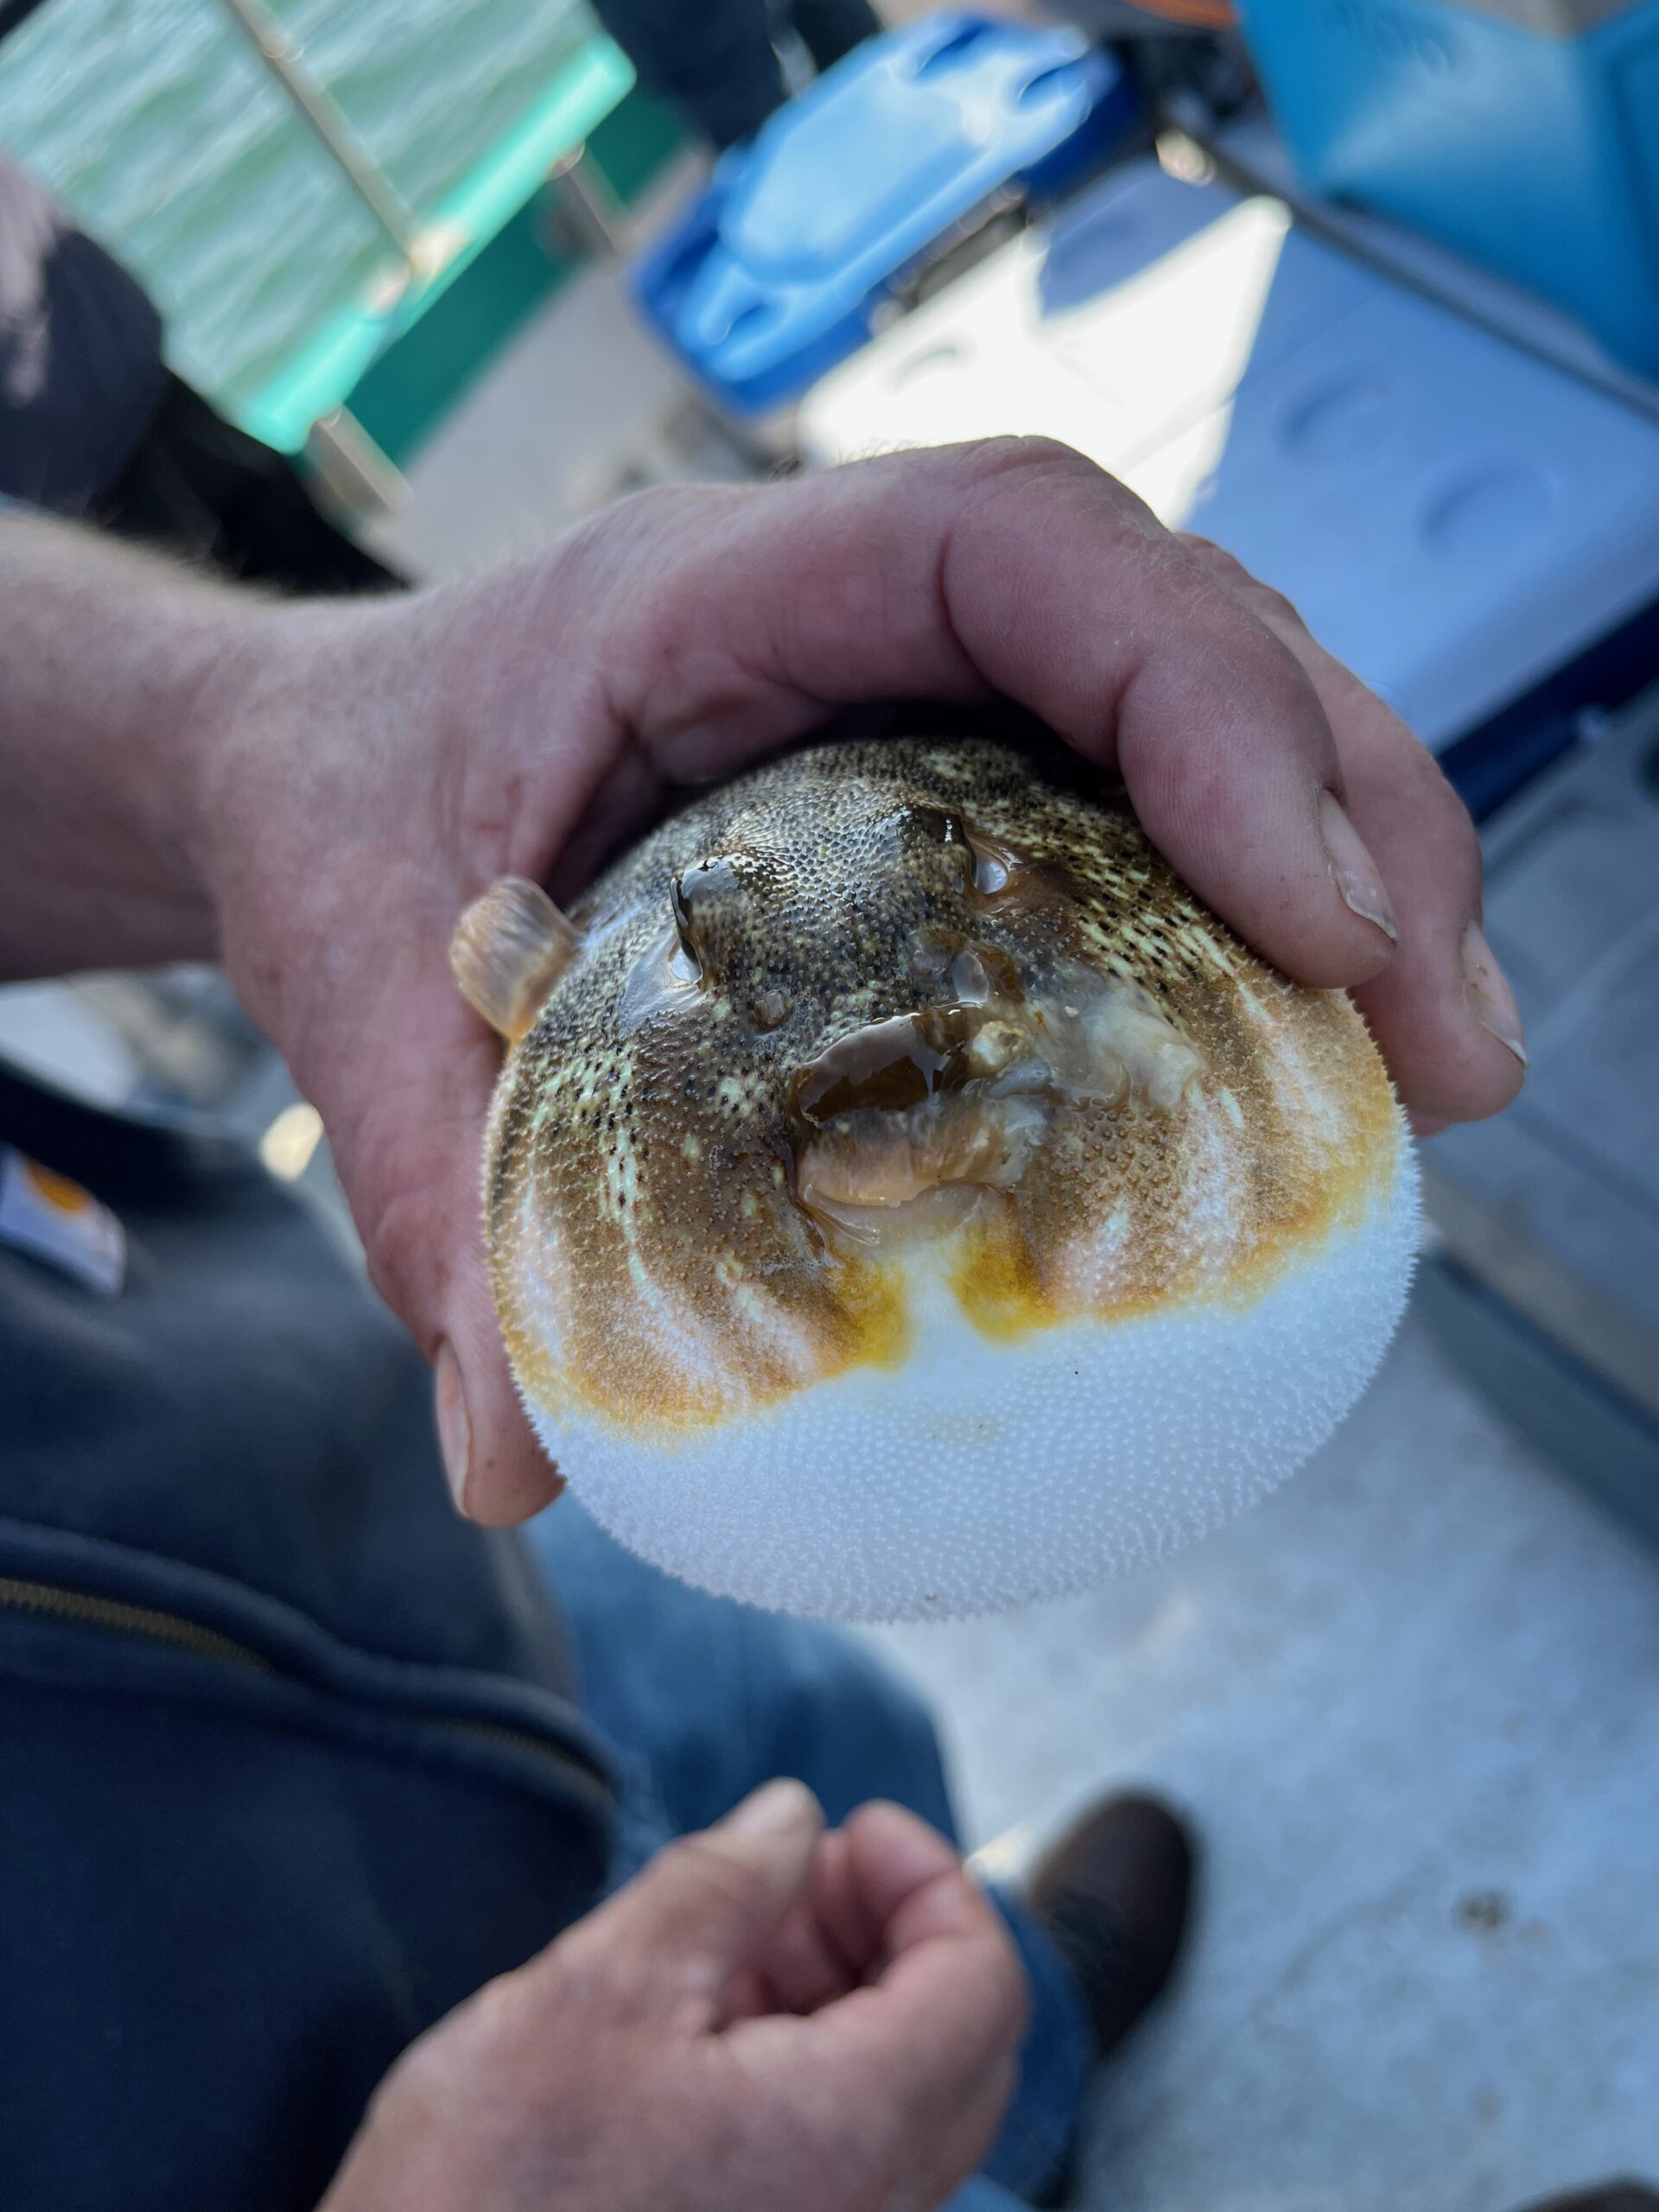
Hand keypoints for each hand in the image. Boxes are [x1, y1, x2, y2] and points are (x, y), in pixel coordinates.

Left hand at [179, 439, 1522, 1520]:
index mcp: (720, 586)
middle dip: (1361, 811)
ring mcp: (932, 680)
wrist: (322, 768)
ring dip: (1363, 869)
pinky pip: (1151, 811)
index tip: (1312, 919)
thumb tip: (514, 1476)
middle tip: (1449, 1056)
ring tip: (1441, 1079)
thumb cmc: (350, 840)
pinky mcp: (967, 772)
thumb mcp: (359, 1011)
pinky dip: (1261, 925)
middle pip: (1185, 624)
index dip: (1206, 690)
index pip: (1021, 543)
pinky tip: (1313, 1076)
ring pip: (1214, 707)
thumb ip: (441, 1217)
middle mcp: (862, 604)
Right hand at [318, 1782, 1025, 2211]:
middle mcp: (869, 2208)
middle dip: (885, 1927)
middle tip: (790, 1875)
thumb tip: (791, 1819)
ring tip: (722, 1943)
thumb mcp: (599, 1988)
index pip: (984, 1983)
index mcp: (851, 2132)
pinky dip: (800, 2061)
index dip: (930, 1878)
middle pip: (957, 2038)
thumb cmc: (489, 2193)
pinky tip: (701, 2022)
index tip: (852, 1828)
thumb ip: (720, 1882)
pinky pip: (839, 2148)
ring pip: (898, 2092)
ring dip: (838, 1990)